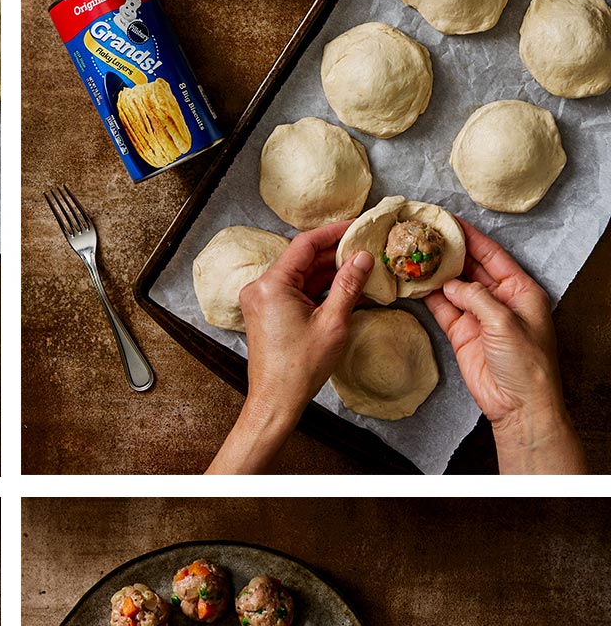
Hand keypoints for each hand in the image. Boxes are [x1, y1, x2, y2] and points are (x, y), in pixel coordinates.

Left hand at [207, 224, 372, 472]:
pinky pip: (295, 290)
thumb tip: (363, 257)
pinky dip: (317, 288)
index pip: (305, 244)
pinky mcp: (266, 312)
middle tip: (365, 247)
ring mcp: (261, 300)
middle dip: (334, 253)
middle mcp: (260, 287)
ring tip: (359, 266)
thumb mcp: (333, 322)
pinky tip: (343, 287)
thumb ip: (348, 285)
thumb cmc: (300, 367)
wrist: (276, 400)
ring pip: (300, 275)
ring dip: (328, 271)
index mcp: (272, 284)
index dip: (333, 232)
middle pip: (302, 259)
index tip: (357, 225)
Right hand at [424, 220, 584, 472]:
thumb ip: (476, 296)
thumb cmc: (525, 361)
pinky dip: (428, 296)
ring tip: (412, 253)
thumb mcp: (504, 321)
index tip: (447, 219)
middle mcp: (499, 298)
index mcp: (519, 288)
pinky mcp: (461, 333)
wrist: (517, 403)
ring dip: (435, 272)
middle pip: (470, 267)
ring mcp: (478, 315)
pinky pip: (442, 308)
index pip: (491, 254)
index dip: (469, 236)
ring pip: (453, 286)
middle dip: (448, 251)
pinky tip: (413, 282)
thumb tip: (449, 283)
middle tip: (423, 234)